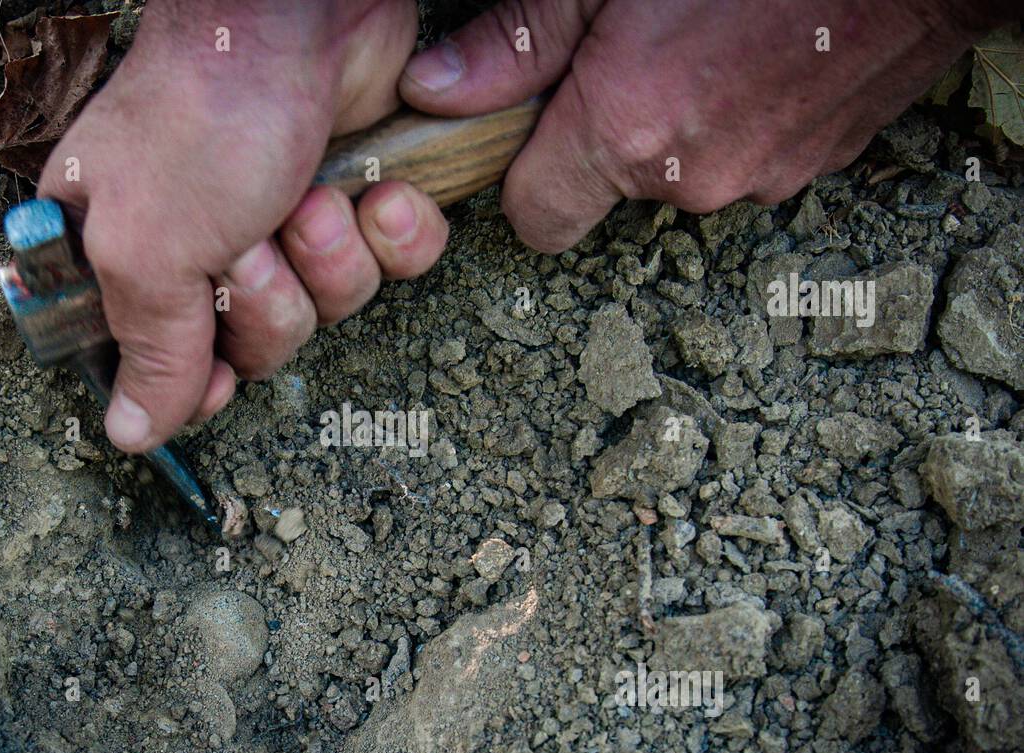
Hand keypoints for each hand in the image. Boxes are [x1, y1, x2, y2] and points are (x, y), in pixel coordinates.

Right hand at [39, 1, 448, 452]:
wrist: (298, 16)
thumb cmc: (203, 115)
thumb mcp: (150, 250)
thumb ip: (151, 351)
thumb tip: (129, 431)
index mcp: (128, 253)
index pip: (163, 364)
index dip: (199, 383)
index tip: (220, 382)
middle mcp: (206, 243)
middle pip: (257, 346)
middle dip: (272, 304)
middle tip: (254, 246)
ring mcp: (284, 218)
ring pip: (331, 309)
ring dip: (332, 263)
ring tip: (311, 201)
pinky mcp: (355, 195)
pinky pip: (393, 268)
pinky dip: (394, 236)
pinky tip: (377, 192)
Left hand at [398, 0, 1008, 252]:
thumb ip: (519, 40)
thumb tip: (438, 91)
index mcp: (627, 132)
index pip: (536, 218)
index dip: (522, 180)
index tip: (528, 139)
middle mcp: (689, 179)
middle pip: (608, 188)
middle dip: (604, 137)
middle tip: (626, 57)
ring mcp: (757, 180)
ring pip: (679, 174)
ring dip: (676, 125)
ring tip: (704, 45)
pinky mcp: (809, 170)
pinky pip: (741, 158)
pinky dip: (735, 120)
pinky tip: (752, 59)